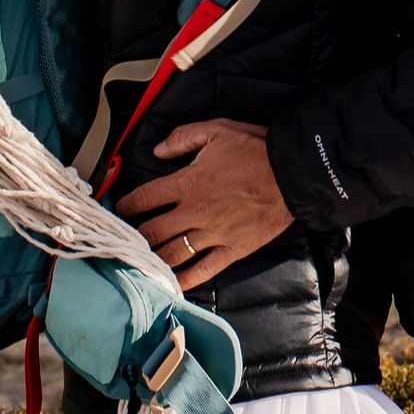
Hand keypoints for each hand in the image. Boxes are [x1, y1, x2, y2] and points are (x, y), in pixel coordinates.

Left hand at [114, 120, 292, 291]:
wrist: (294, 173)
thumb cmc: (255, 149)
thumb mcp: (217, 129)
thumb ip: (183, 137)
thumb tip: (157, 150)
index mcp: (188, 183)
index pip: (144, 199)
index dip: (126, 206)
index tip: (120, 209)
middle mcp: (195, 212)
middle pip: (151, 232)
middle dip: (133, 237)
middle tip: (125, 239)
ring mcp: (213, 235)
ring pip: (172, 254)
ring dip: (152, 259)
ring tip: (141, 261)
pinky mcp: (232, 250)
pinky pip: (202, 271)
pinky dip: (183, 280)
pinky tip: (170, 283)